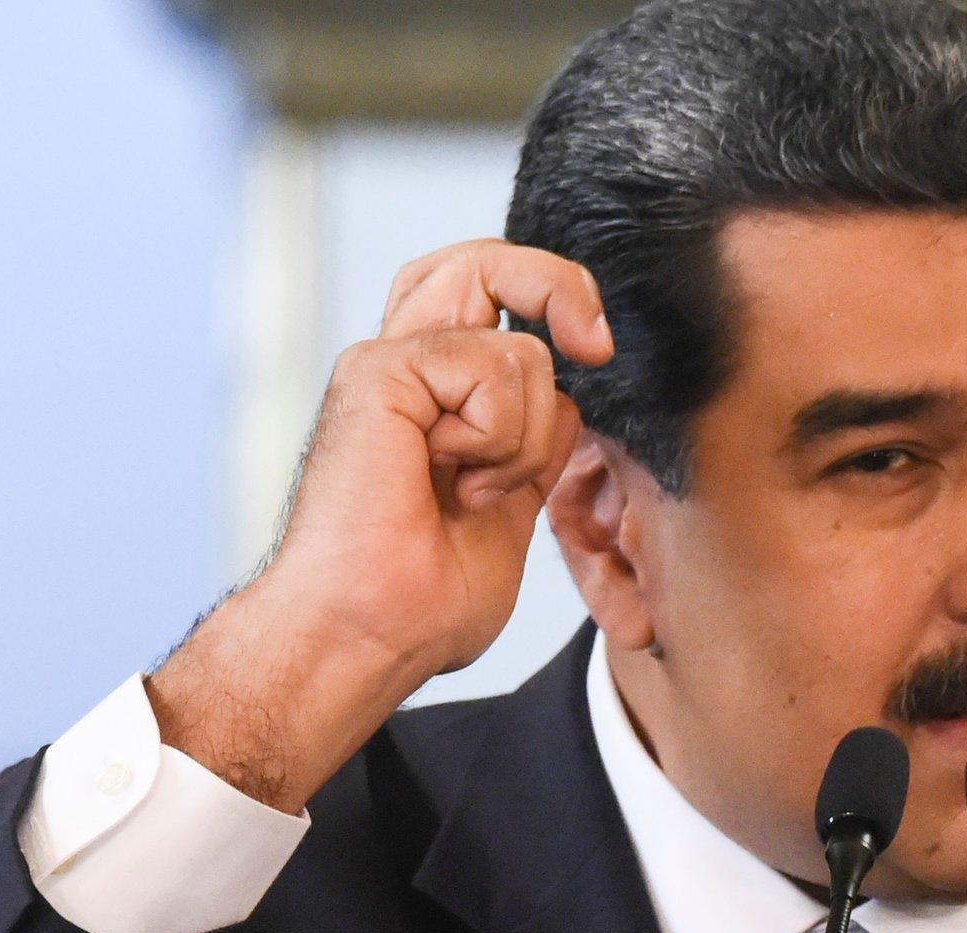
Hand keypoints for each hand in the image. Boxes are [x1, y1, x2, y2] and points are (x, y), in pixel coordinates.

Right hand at [146, 240, 612, 811]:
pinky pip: (489, 369)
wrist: (370, 635)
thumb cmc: (421, 601)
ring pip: (517, 344)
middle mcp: (404, 367)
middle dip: (555, 285)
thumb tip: (572, 399)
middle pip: (484, 262)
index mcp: (429, 395)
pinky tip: (452, 480)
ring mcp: (387, 364)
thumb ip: (534, 443)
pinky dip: (497, 439)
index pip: (484, 292)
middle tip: (593, 344)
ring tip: (473, 490)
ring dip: (525, 436)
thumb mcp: (511, 505)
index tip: (596, 350)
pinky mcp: (378, 372)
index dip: (549, 295)